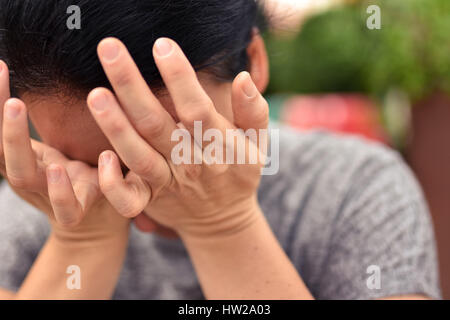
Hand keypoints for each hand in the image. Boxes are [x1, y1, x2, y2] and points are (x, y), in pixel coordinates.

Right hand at [0, 61, 128, 242]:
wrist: (98, 220)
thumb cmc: (77, 177)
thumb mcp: (57, 149)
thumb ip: (49, 127)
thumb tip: (38, 78)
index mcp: (26, 160)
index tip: (0, 66)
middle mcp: (31, 177)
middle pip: (2, 150)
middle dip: (1, 119)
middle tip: (7, 89)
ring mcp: (49, 196)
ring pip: (23, 177)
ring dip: (16, 142)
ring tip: (15, 105)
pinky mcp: (78, 211)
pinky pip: (66, 208)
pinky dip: (62, 190)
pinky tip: (65, 166)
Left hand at [87, 38, 269, 239]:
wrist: (222, 219)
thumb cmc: (238, 173)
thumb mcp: (258, 144)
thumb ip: (254, 111)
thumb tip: (243, 77)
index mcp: (219, 144)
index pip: (196, 108)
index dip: (179, 77)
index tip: (161, 45)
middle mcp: (191, 162)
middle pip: (156, 124)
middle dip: (131, 86)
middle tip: (109, 49)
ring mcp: (168, 182)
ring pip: (138, 155)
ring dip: (115, 126)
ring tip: (96, 95)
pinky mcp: (150, 198)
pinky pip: (128, 199)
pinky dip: (112, 184)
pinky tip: (102, 157)